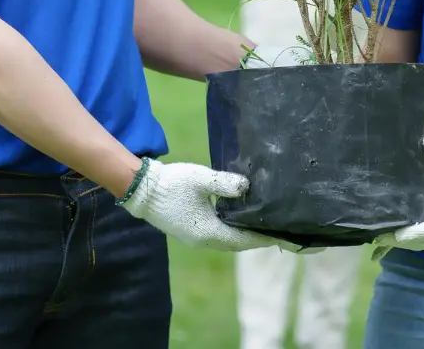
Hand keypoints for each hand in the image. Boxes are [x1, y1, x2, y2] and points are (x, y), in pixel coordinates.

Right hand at [119, 157, 281, 251]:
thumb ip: (225, 183)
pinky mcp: (189, 232)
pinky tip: (238, 222)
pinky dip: (232, 233)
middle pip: (237, 244)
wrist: (142, 190)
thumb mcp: (201, 179)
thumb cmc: (172, 183)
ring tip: (262, 228)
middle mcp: (203, 240)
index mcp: (208, 232)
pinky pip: (217, 238)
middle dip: (257, 240)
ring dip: (244, 237)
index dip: (263, 237)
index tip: (282, 236)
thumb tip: (248, 186)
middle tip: (277, 233)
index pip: (243, 239)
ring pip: (227, 242)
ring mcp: (194, 239)